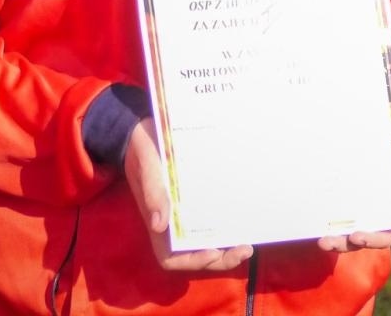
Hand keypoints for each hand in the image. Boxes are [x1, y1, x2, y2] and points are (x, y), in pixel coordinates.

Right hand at [124, 119, 253, 271]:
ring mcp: (184, 211)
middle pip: (194, 253)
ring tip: (247, 243)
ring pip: (205, 240)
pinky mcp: (195, 198)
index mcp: (157, 220)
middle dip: (219, 258)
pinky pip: (211, 218)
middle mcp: (171, 222)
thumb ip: (153, 191)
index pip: (170, 256)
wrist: (142, 129)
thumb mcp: (147, 164)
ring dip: (226, 247)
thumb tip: (159, 225)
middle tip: (244, 250)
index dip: (191, 261)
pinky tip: (242, 218)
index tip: (213, 253)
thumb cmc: (144, 148)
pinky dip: (225, 225)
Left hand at [316, 153, 390, 252]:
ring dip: (333, 242)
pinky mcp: (337, 208)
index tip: (358, 236)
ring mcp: (353, 214)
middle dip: (345, 245)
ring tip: (322, 240)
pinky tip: (314, 226)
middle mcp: (372, 219)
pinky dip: (323, 226)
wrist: (373, 135)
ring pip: (343, 237)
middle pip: (360, 241)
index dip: (373, 240)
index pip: (385, 236)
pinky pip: (330, 222)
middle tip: (331, 242)